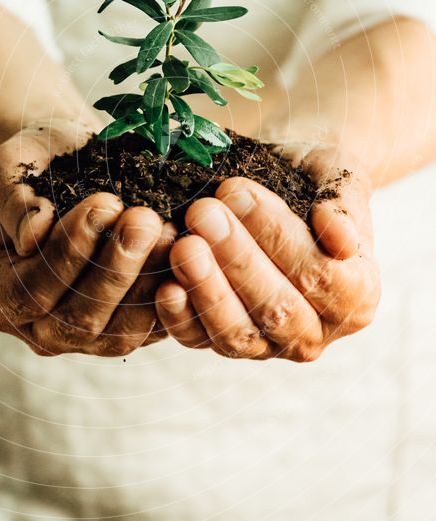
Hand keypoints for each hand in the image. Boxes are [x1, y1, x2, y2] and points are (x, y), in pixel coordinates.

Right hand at [0, 119, 173, 355]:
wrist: (78, 159)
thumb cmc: (39, 160)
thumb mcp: (10, 166)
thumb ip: (13, 199)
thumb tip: (32, 237)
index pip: (28, 292)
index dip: (68, 253)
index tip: (105, 204)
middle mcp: (40, 327)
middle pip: (77, 320)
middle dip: (115, 270)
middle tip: (146, 219)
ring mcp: (88, 338)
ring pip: (120, 334)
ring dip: (148, 283)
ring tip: (171, 232)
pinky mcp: (133, 331)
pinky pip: (156, 328)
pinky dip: (176, 293)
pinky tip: (191, 251)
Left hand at [155, 143, 380, 361]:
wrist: (282, 182)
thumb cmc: (312, 178)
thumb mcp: (339, 176)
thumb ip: (343, 207)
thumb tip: (341, 240)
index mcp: (356, 296)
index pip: (319, 275)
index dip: (277, 236)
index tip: (238, 192)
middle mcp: (316, 331)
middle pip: (277, 309)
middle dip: (236, 259)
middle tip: (203, 213)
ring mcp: (268, 345)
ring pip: (237, 334)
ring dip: (206, 289)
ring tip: (183, 246)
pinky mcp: (223, 343)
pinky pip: (200, 340)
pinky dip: (180, 318)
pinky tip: (164, 286)